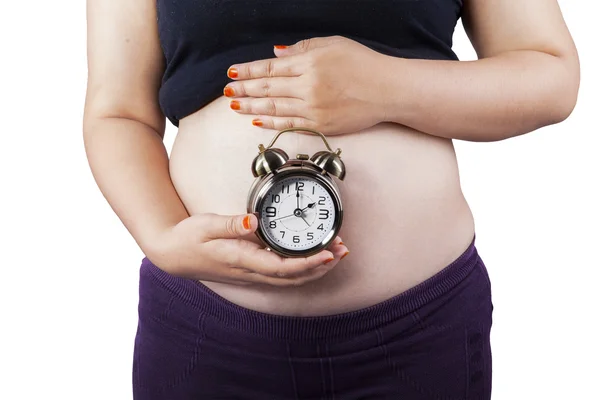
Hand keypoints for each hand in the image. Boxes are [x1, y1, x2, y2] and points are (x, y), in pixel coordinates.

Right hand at [146, 213, 348, 286]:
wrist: (174, 254)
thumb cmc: (189, 238)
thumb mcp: (206, 225)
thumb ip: (231, 223)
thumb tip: (254, 222)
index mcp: (241, 260)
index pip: (282, 267)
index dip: (308, 263)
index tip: (328, 253)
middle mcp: (250, 273)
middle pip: (293, 278)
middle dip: (321, 266)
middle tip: (342, 249)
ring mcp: (252, 275)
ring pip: (290, 280)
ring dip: (316, 269)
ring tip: (336, 253)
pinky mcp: (252, 272)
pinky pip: (283, 276)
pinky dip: (303, 269)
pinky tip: (313, 259)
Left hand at [224, 35, 388, 134]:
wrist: (387, 90)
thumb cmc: (363, 63)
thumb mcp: (332, 44)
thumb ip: (302, 48)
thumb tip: (276, 54)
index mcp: (309, 62)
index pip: (270, 67)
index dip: (248, 71)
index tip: (232, 73)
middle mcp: (307, 85)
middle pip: (267, 88)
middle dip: (243, 89)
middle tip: (226, 92)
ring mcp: (313, 107)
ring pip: (274, 108)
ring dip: (251, 107)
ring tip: (234, 106)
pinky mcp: (320, 124)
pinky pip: (289, 124)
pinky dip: (271, 123)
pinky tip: (257, 122)